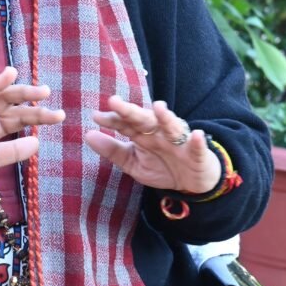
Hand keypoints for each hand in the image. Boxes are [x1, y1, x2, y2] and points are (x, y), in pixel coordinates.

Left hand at [86, 97, 220, 192]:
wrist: (191, 184)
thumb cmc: (161, 167)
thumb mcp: (133, 163)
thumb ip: (112, 150)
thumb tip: (87, 135)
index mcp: (143, 134)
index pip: (125, 123)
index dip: (112, 119)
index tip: (95, 116)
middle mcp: (160, 132)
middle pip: (144, 119)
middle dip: (130, 111)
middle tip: (114, 101)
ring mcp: (179, 141)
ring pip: (172, 126)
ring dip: (166, 117)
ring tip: (158, 107)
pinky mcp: (197, 153)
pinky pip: (198, 146)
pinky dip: (198, 141)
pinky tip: (196, 135)